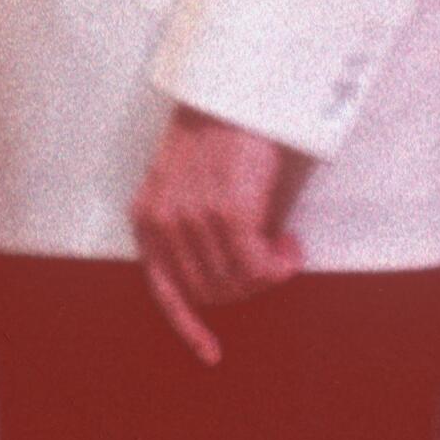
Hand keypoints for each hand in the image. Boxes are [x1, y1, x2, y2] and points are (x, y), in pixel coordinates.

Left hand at [129, 107, 303, 364]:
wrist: (236, 86)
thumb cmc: (219, 129)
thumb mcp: (186, 181)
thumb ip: (193, 227)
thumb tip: (228, 276)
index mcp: (146, 219)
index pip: (164, 292)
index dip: (189, 327)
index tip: (211, 353)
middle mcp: (164, 224)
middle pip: (209, 293)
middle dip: (244, 288)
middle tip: (271, 261)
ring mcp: (195, 221)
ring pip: (237, 283)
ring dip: (268, 274)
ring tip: (283, 245)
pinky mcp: (228, 214)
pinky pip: (259, 268)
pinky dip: (281, 266)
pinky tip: (292, 246)